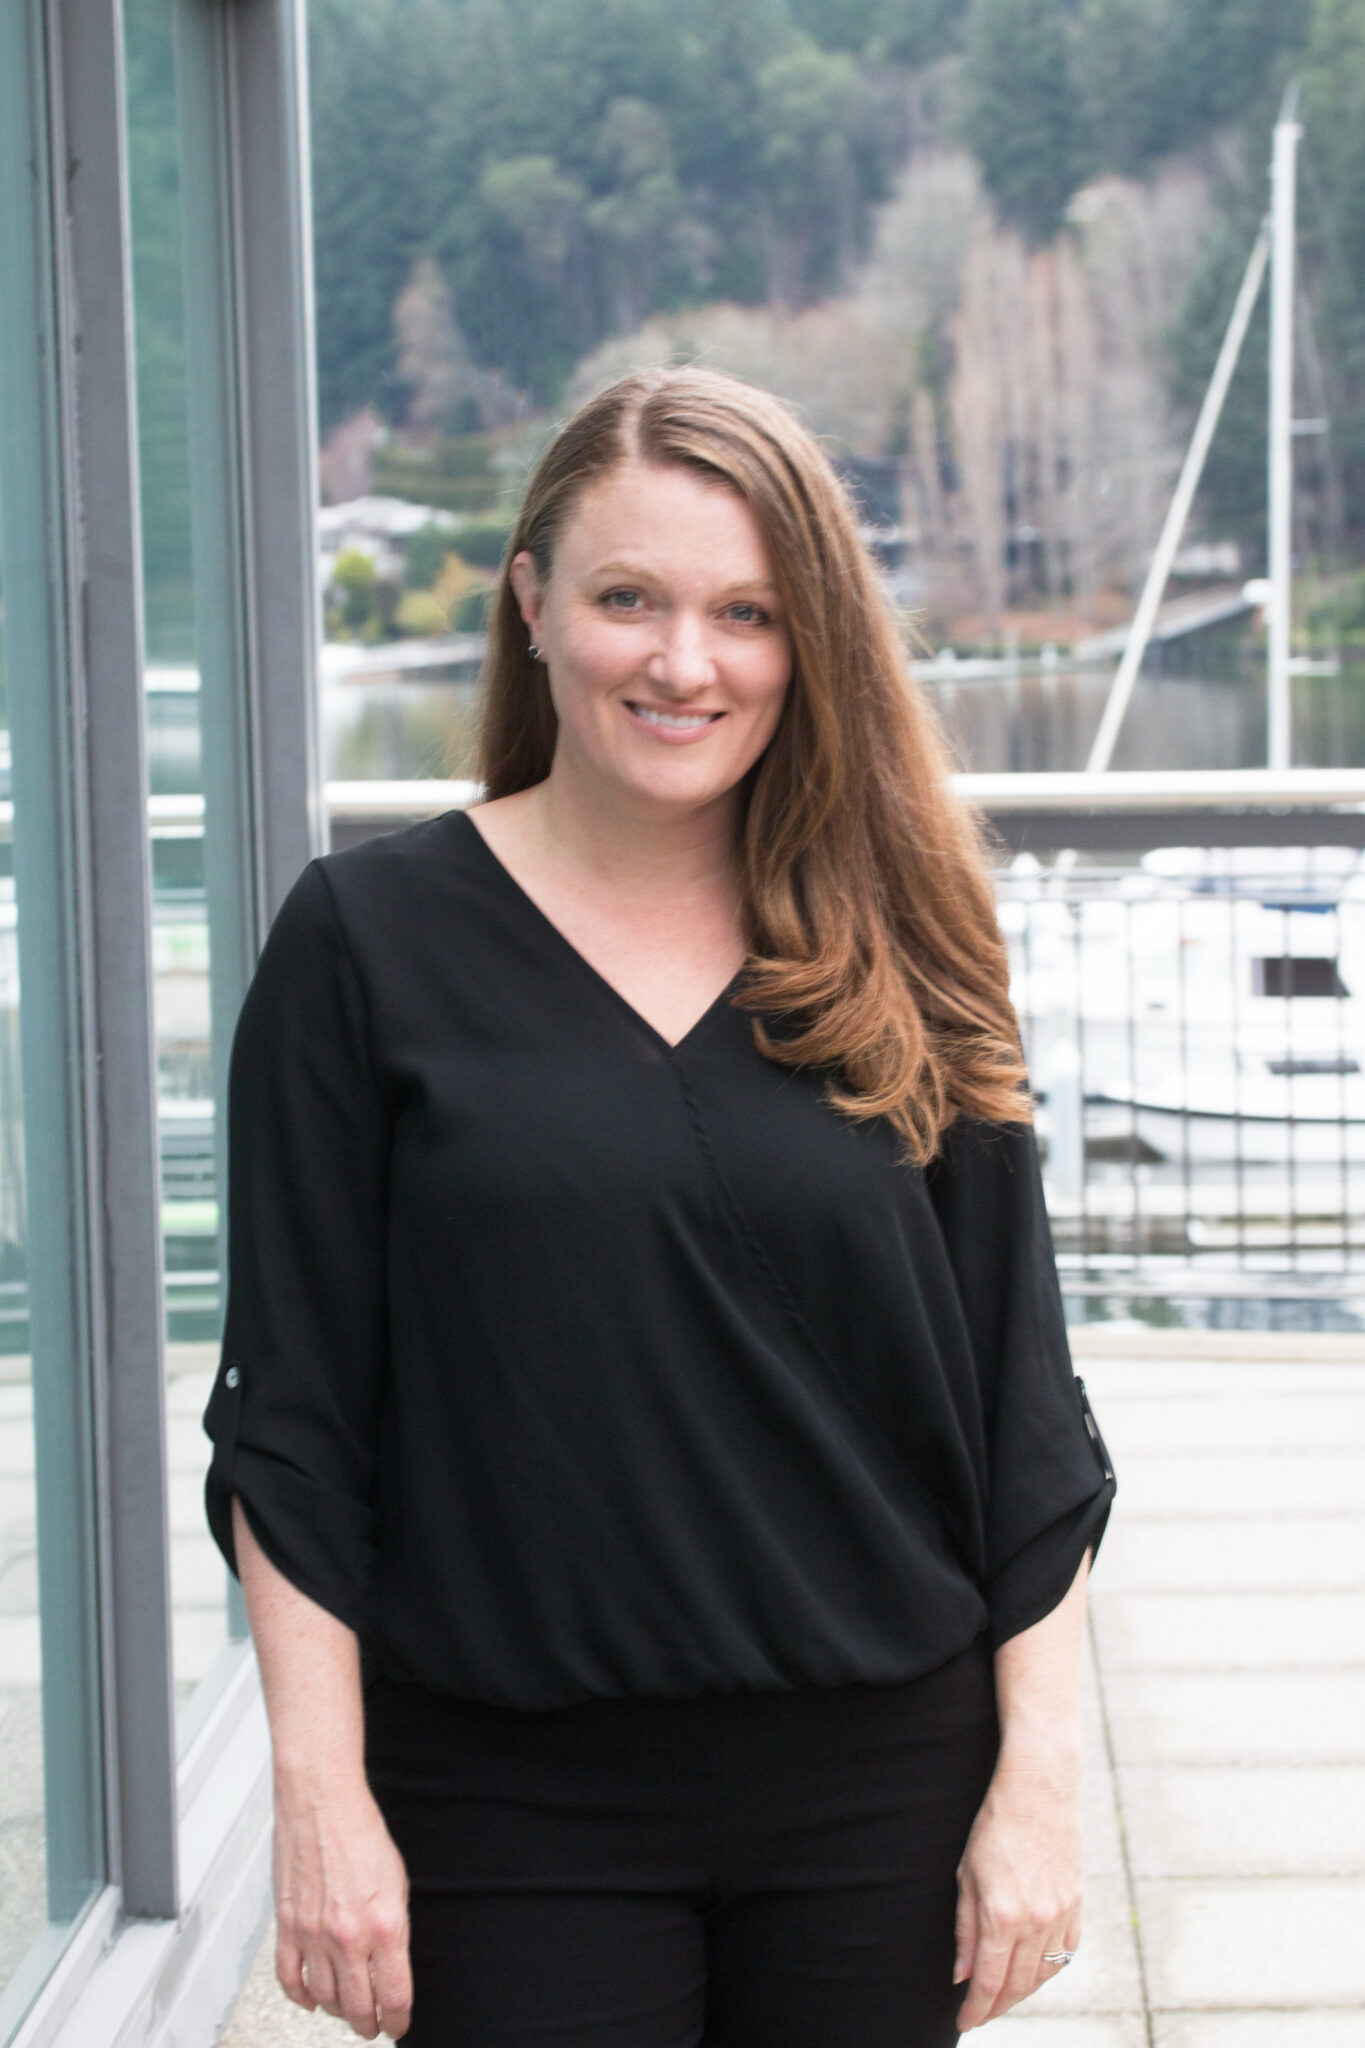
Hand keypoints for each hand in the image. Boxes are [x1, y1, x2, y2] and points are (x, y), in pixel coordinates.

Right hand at [273, 1771, 412, 2039]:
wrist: (322, 1802)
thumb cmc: (361, 1832)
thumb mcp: (398, 1882)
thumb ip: (394, 1929)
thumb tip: (392, 1964)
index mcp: (385, 1925)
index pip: (394, 1996)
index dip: (398, 2020)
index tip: (398, 2025)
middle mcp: (349, 1937)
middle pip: (358, 2008)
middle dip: (369, 2025)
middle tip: (374, 2026)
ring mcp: (314, 1935)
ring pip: (324, 1999)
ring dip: (337, 2011)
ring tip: (347, 2010)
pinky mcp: (288, 1927)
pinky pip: (289, 1979)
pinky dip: (301, 1997)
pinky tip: (312, 1997)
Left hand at [953, 1750, 1082, 2030]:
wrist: (1039, 1790)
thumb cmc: (995, 1826)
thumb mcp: (966, 1874)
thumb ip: (965, 1928)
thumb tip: (962, 1973)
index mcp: (1001, 1916)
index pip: (988, 1981)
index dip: (975, 2008)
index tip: (965, 2022)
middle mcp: (1035, 1923)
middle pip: (1017, 1986)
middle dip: (996, 2006)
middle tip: (981, 2014)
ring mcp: (1060, 1916)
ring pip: (1043, 1976)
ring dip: (1022, 1992)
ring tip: (1003, 1996)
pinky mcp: (1077, 1905)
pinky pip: (1065, 1954)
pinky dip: (1048, 1971)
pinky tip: (1034, 1973)